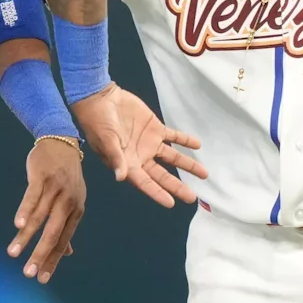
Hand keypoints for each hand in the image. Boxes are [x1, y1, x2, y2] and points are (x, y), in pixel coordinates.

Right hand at [8, 137, 85, 283]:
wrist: (61, 142)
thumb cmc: (65, 176)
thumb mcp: (71, 200)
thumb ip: (66, 227)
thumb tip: (67, 254)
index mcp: (76, 210)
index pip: (63, 241)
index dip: (52, 261)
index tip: (41, 279)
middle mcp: (68, 201)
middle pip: (53, 233)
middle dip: (39, 255)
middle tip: (28, 274)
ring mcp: (56, 189)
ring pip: (39, 218)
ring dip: (25, 237)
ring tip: (12, 253)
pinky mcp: (42, 177)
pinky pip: (32, 197)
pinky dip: (25, 211)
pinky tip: (17, 225)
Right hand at [70, 83, 208, 206]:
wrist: (101, 99)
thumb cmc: (98, 123)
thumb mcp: (106, 140)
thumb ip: (116, 158)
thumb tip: (120, 177)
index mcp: (128, 164)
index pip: (145, 182)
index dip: (157, 193)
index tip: (171, 203)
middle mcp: (141, 157)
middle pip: (162, 175)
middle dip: (177, 186)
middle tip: (192, 198)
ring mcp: (150, 143)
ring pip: (172, 158)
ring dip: (187, 165)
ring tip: (204, 174)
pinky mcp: (155, 128)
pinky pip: (174, 137)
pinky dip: (185, 141)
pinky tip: (197, 145)